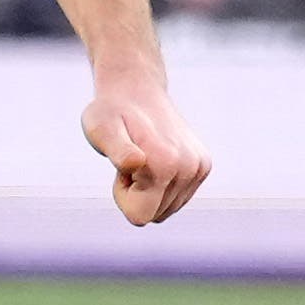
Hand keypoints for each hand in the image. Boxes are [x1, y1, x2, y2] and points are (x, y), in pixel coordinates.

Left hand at [82, 79, 209, 226]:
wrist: (135, 88)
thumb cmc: (111, 112)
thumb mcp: (101, 129)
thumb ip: (117, 150)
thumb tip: (135, 163)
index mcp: (166, 165)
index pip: (139, 217)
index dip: (123, 195)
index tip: (122, 166)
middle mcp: (190, 168)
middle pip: (154, 215)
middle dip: (137, 194)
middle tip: (131, 159)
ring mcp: (199, 168)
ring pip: (166, 209)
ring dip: (149, 190)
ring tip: (143, 157)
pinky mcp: (203, 166)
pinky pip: (177, 198)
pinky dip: (162, 185)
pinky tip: (155, 157)